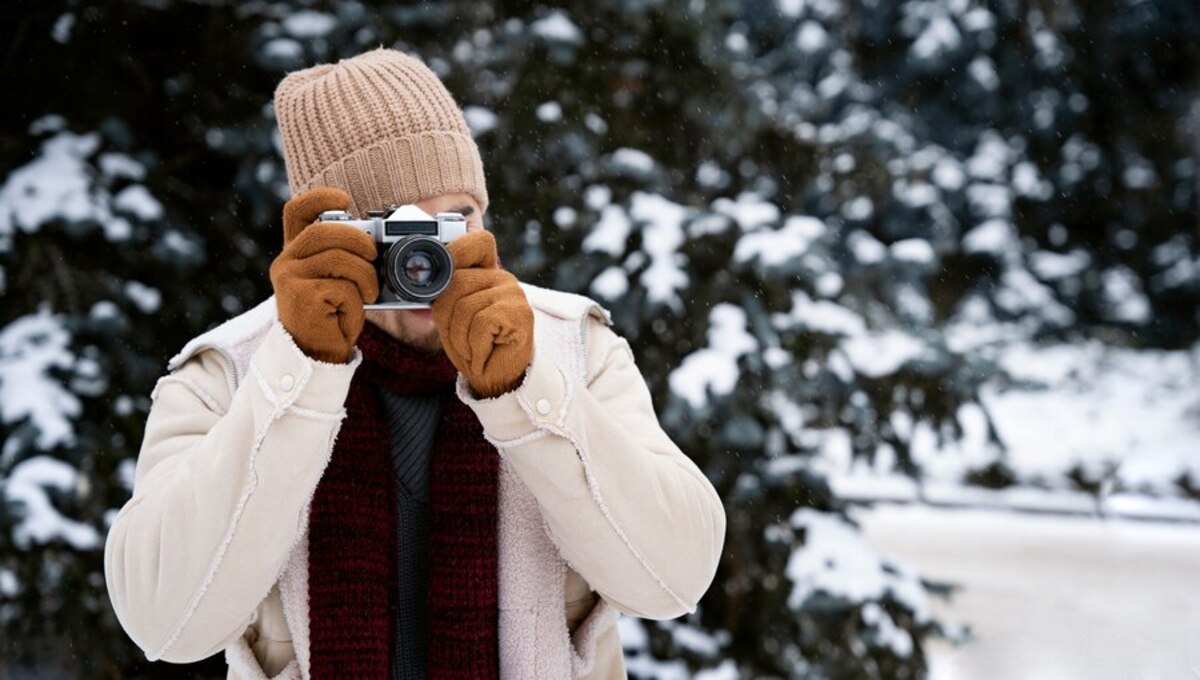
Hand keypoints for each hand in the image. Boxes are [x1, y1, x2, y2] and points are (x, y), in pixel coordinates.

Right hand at [269, 187, 378, 362]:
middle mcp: (286, 262)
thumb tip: (378, 240)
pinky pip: (343, 287)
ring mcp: (289, 279)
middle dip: (358, 239)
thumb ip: (345, 257)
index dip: (319, 198)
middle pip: (323, 231)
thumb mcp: (337, 280)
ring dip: (366, 276)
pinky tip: (351, 312)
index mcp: (295, 253)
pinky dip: (357, 300)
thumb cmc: (332, 316)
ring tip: (370, 292)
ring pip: (339, 259)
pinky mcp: (301, 298)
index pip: (296, 212)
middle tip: (375, 255)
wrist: (316, 355)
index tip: (345, 199)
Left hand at [432, 230, 533, 397]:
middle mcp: (503, 278)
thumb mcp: (450, 316)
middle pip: (457, 282)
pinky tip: (484, 354)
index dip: (456, 252)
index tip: (442, 280)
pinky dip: (474, 346)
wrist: (497, 380)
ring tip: (473, 349)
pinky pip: (481, 324)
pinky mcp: (520, 314)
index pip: (475, 242)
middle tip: (460, 338)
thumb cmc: (473, 346)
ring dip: (460, 338)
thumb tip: (424, 279)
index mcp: (487, 272)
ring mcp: (514, 294)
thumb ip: (443, 293)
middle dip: (447, 318)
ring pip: (465, 307)